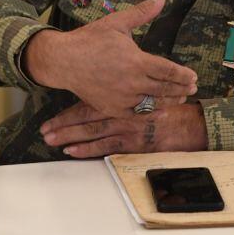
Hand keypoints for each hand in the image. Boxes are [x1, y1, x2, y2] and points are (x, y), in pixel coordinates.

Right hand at [22, 0, 197, 116]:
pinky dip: (150, 114)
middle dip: (181, 88)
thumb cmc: (90, 39)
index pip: (168, 71)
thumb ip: (143, 11)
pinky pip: (136, 115)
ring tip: (181, 98)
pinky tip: (160, 112)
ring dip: (169, 101)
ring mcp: (122, 98)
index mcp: (136, 61)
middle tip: (193, 87)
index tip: (194, 75)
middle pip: (164, 89)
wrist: (63, 61)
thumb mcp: (118, 22)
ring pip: (153, 104)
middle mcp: (132, 83)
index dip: (183, 75)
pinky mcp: (112, 108)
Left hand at [40, 100, 208, 157]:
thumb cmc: (167, 106)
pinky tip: (72, 151)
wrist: (188, 124)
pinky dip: (88, 149)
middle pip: (86, 117)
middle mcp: (121, 111)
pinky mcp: (133, 143)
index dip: (69, 107)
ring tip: (51, 140)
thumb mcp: (147, 89)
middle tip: (44, 131)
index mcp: (122, 95)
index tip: (52, 111)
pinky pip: (106, 147)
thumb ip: (126, 87)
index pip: (90, 101)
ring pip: (92, 132)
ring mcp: (126, 128)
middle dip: (63, 124)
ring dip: (70, 136)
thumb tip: (104, 83)